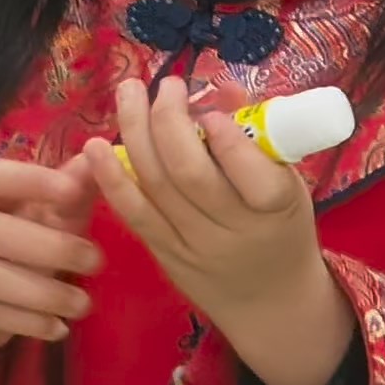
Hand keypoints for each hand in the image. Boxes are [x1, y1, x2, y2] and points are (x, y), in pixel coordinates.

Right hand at [0, 157, 103, 381]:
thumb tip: (98, 155)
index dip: (30, 180)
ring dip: (44, 293)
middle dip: (49, 246)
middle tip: (96, 261)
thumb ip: (73, 192)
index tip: (72, 191)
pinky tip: (59, 329)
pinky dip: (29, 324)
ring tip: (84, 305)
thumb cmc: (20, 247)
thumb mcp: (48, 218)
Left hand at [85, 77, 350, 384]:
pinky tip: (95, 145)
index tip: (210, 109)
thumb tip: (220, 87)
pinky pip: (133, 214)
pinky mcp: (163, 254)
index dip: (227, 141)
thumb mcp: (290, 185)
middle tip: (164, 84)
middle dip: (169, 121)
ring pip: (156, 186)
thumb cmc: (283, 228)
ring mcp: (193, 246)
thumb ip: (258, 139)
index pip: (252, 176)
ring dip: (134, 133)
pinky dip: (111, 178)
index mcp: (276, 209)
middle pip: (190, 175)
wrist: (270, 300)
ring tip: (128, 92)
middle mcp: (233, 231)